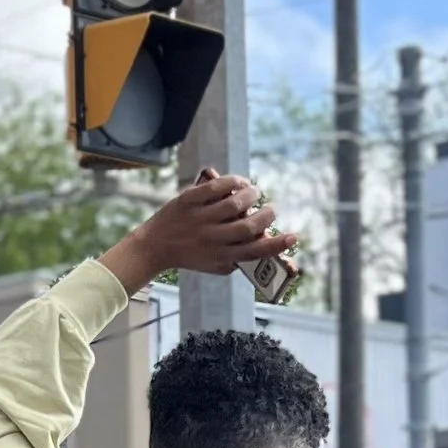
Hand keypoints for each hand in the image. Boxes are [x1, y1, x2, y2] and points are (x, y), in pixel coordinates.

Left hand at [103, 171, 294, 295]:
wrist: (154, 246)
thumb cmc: (191, 255)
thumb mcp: (214, 265)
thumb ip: (237, 259)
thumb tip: (266, 245)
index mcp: (220, 257)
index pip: (254, 252)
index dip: (277, 245)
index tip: (293, 237)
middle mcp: (211, 239)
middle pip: (248, 226)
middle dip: (267, 215)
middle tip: (272, 209)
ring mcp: (199, 219)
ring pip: (234, 204)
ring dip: (251, 196)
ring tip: (254, 193)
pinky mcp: (189, 200)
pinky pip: (216, 187)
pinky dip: (234, 181)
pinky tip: (241, 182)